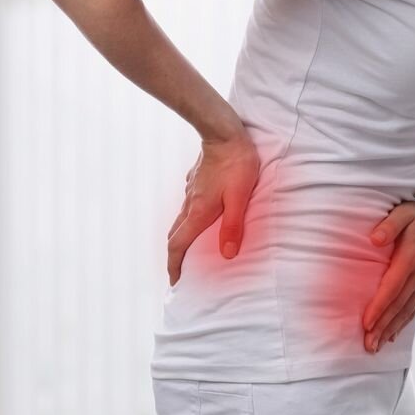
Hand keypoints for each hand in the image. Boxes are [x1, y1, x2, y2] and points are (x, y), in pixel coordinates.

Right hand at [166, 133, 260, 286]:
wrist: (224, 132)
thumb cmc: (236, 163)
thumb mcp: (240, 197)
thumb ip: (233, 225)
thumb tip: (227, 254)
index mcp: (198, 211)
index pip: (178, 244)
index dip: (174, 265)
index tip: (175, 281)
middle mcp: (190, 203)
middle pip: (175, 235)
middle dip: (175, 255)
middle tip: (180, 271)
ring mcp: (191, 190)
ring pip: (181, 219)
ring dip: (182, 237)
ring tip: (191, 248)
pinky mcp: (196, 180)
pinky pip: (189, 205)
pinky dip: (190, 219)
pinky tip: (201, 216)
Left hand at [361, 194, 414, 352]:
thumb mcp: (401, 213)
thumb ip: (388, 225)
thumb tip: (374, 239)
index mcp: (413, 258)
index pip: (392, 288)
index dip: (379, 307)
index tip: (366, 324)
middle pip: (399, 305)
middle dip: (383, 327)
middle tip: (368, 346)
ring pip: (407, 311)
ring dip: (392, 329)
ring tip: (376, 346)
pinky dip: (403, 323)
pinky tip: (391, 335)